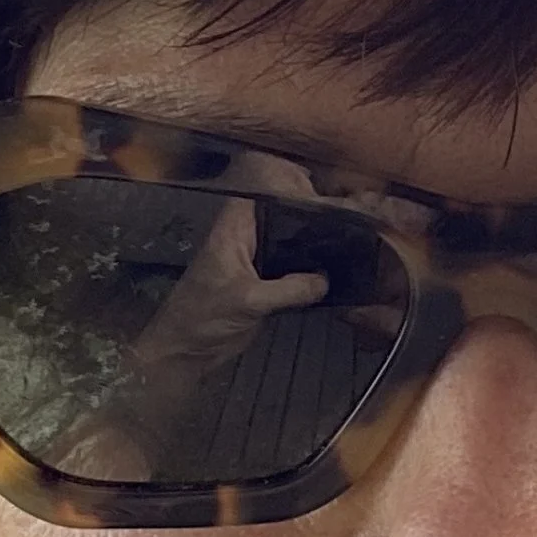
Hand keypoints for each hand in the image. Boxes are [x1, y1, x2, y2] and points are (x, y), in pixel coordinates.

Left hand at [49, 198, 327, 480]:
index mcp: (234, 229)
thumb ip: (289, 289)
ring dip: (314, 244)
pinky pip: (293, 269)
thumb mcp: (248, 301)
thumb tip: (326, 280)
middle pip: (283, 215)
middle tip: (348, 214)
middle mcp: (248, 238)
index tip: (324, 189)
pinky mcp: (266, 284)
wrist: (186, 352)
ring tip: (350, 238)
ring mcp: (258, 261)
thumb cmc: (203, 318)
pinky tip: (337, 269)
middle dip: (311, 214)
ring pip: (290, 242)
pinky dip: (311, 270)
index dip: (291, 184)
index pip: (264, 191)